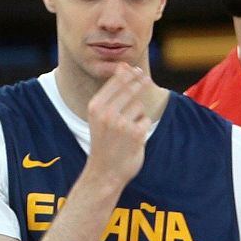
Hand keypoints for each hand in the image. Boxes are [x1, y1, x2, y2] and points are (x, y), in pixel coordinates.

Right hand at [84, 66, 151, 186]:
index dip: (129, 72)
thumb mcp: (99, 117)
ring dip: (138, 115)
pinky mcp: (135, 133)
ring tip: (127, 130)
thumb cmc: (104, 142)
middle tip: (145, 80)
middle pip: (131, 88)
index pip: (117, 80)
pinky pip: (145, 121)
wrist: (104, 173)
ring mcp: (121, 123)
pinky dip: (142, 128)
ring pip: (139, 106)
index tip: (136, 70)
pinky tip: (133, 139)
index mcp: (95, 107)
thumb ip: (111, 94)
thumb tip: (126, 67)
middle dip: (140, 83)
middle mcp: (107, 113)